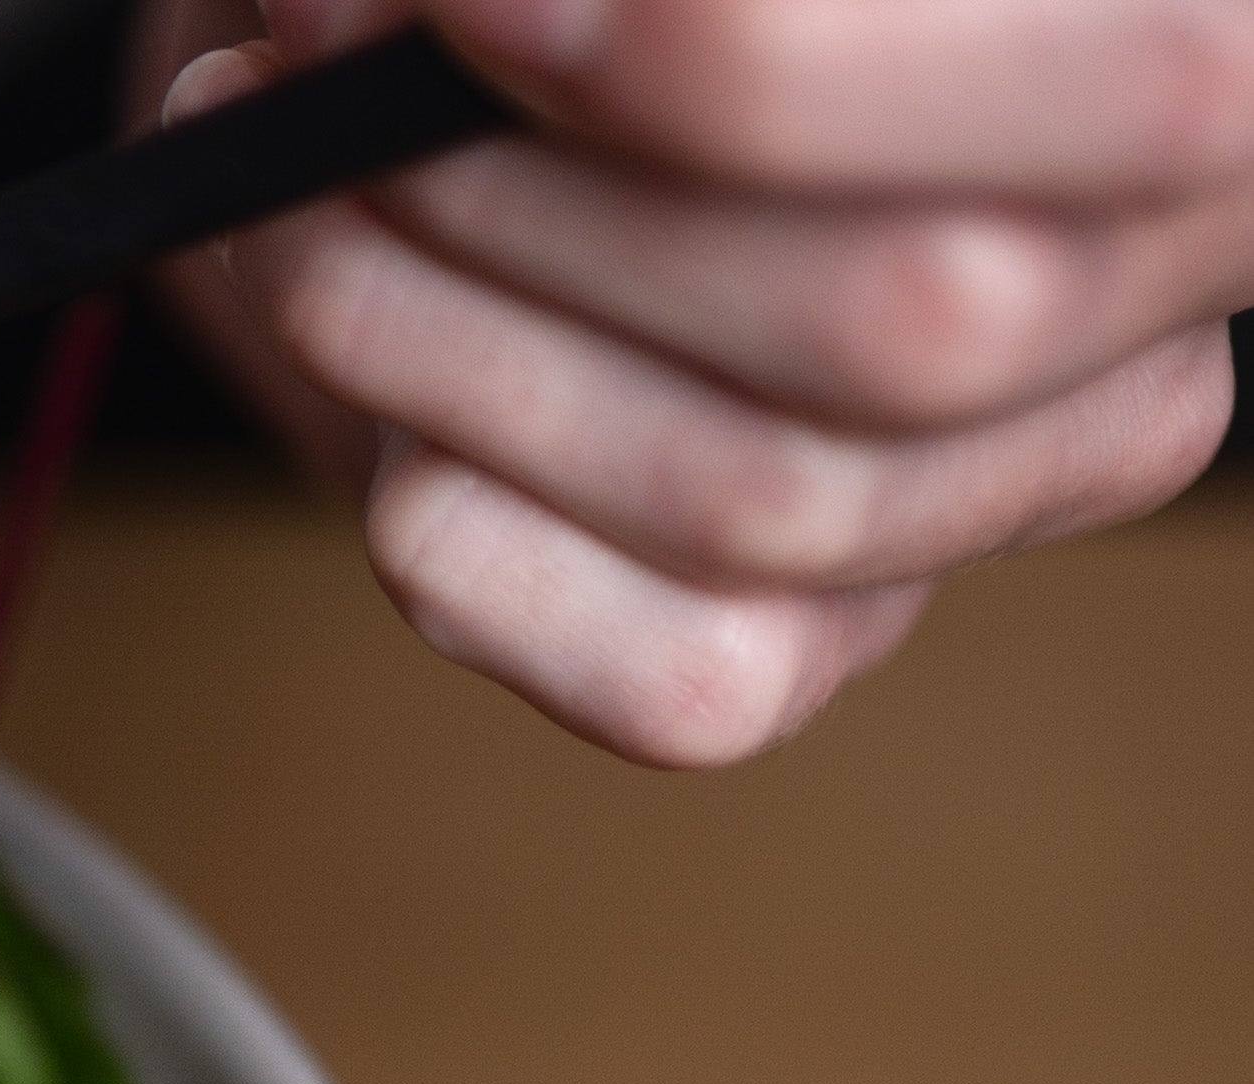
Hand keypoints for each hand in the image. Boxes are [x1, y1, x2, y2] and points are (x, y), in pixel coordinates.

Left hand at [137, 0, 1247, 762]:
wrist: (499, 94)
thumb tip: (431, 11)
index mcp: (1183, 75)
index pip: (1153, 87)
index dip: (751, 73)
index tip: (466, 17)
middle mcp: (1151, 310)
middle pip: (908, 313)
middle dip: (532, 198)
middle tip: (302, 72)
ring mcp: (975, 507)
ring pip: (749, 495)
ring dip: (414, 329)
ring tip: (268, 176)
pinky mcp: (792, 659)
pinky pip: (652, 670)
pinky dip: (435, 517)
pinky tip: (358, 370)